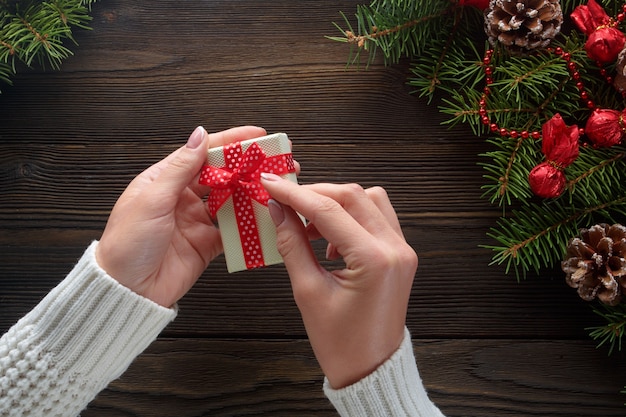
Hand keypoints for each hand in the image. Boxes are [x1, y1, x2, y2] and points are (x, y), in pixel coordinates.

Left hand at [96, 125, 266, 306]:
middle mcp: (182, 198)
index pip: (202, 153)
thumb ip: (180, 168)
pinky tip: (263, 217)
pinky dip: (249, 225)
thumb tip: (199, 136)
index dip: (229, 142)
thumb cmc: (127, 243)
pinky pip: (234, 230)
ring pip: (231, 201)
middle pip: (221, 175)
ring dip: (251, 194)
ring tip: (274, 187)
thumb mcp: (152, 199)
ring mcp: (196, 221)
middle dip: (247, 167)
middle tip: (273, 161)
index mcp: (164, 181)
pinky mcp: (207, 244)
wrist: (128, 290)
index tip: (255, 135)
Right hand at [260, 174, 416, 388]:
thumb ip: (292, 244)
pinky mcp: (401, 253)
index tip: (270, 184)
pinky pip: (377, 217)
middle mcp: (395, 248)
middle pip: (353, 195)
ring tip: (308, 226)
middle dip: (315, 193)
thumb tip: (277, 210)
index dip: (295, 194)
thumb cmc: (340, 342)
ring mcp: (402, 249)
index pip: (329, 210)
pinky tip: (329, 241)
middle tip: (284, 200)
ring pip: (369, 200)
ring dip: (336, 203)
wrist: (371, 368)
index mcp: (374, 260)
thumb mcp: (307, 292)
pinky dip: (351, 217)